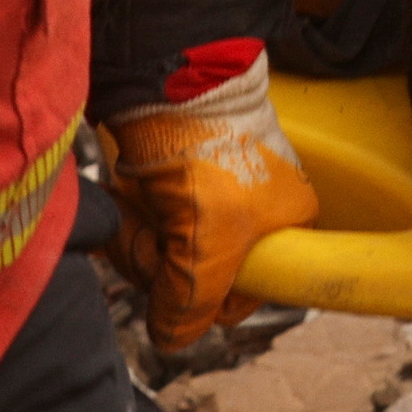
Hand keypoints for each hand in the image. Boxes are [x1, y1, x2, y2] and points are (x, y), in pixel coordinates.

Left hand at [107, 47, 320, 346]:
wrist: (166, 72)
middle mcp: (250, 217)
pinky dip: (126, 218)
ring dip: (138, 239)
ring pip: (161, 257)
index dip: (204, 297)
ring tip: (134, 203)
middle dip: (160, 261)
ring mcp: (206, 199)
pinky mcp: (168, 183)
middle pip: (193, 279)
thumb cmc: (208, 143)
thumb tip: (171, 339)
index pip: (239, 298)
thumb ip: (193, 299)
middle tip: (151, 228)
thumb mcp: (212, 236)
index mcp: (287, 227)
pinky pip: (141, 226)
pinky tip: (124, 197)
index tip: (181, 276)